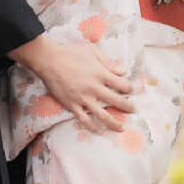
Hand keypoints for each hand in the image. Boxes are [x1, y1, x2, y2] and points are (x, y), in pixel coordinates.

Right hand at [8, 34, 134, 131]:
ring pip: (102, 115)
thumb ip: (109, 62)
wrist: (49, 61)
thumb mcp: (93, 51)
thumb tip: (123, 70)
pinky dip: (93, 128)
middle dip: (127, 107)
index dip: (130, 88)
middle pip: (116, 101)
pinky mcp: (72, 106)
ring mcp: (83, 99)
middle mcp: (94, 88)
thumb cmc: (71, 53)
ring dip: (114, 123)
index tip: (132, 91)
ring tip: (122, 128)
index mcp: (101, 74)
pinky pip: (85, 121)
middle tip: (133, 110)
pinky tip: (100, 131)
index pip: (122, 85)